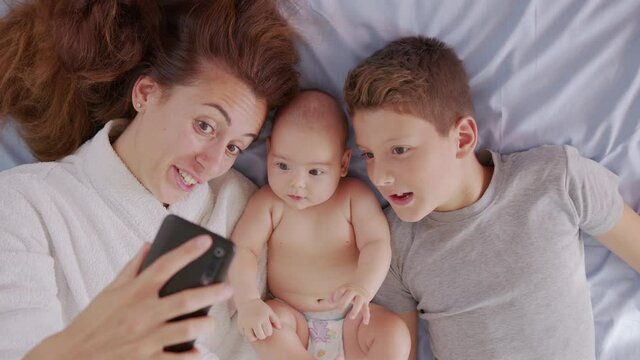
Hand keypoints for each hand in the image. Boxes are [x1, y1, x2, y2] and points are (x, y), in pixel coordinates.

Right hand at [25, 235, 233, 359]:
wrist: (71, 356)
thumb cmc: (93, 322)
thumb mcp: (110, 291)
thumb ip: (132, 268)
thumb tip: (149, 244)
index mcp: (134, 293)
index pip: (164, 265)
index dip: (187, 251)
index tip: (206, 240)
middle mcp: (142, 314)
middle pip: (185, 300)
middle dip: (212, 293)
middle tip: (227, 288)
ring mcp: (146, 339)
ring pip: (187, 330)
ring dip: (205, 325)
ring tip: (212, 322)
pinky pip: (177, 358)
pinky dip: (192, 354)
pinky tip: (199, 350)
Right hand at [236, 298, 280, 340]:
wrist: (247, 300)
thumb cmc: (260, 306)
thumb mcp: (269, 311)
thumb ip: (276, 320)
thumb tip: (280, 328)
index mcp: (263, 318)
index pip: (268, 333)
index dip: (268, 331)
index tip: (266, 327)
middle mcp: (254, 321)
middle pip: (261, 337)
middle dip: (262, 335)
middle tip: (261, 330)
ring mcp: (246, 323)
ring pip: (251, 338)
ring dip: (254, 336)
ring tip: (255, 331)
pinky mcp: (240, 324)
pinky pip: (244, 335)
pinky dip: (246, 333)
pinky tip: (248, 328)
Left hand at [330, 284, 371, 324]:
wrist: (365, 282)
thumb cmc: (349, 289)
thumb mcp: (342, 289)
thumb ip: (333, 295)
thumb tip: (330, 302)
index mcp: (347, 288)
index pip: (340, 290)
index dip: (336, 296)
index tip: (332, 303)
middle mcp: (354, 291)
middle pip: (349, 295)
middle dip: (344, 302)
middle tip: (339, 310)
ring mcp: (360, 296)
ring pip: (358, 302)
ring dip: (355, 310)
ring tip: (351, 317)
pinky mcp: (365, 302)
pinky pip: (366, 309)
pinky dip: (366, 316)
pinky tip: (365, 323)